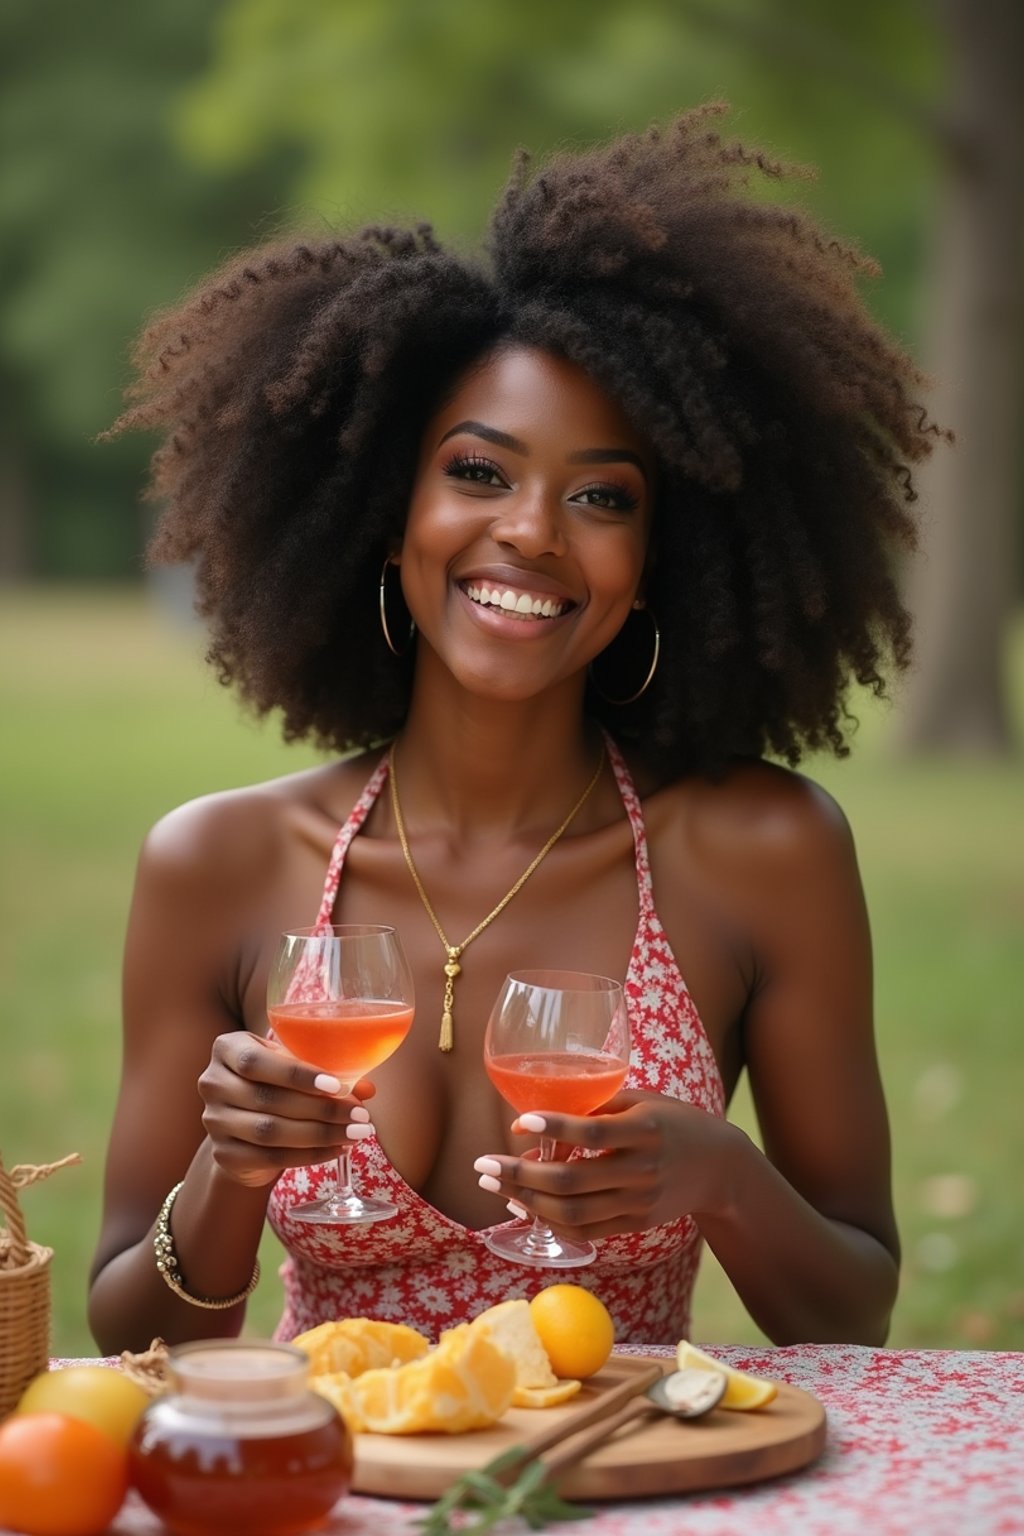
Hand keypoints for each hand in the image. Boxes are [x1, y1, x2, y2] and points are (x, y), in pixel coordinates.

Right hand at [198, 1033, 375, 1187]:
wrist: (244, 1126)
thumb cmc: (275, 1083)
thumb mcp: (294, 1067)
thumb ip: (328, 1071)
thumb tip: (367, 1088)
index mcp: (227, 1048)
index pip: (256, 1062)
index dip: (297, 1074)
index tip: (337, 1085)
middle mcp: (212, 1082)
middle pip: (268, 1099)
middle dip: (321, 1109)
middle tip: (361, 1115)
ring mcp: (214, 1121)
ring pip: (270, 1132)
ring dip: (320, 1134)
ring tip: (356, 1134)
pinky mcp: (224, 1154)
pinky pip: (270, 1158)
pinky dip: (309, 1155)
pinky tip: (337, 1149)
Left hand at [473, 1090, 738, 1239]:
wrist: (719, 1167)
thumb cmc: (672, 1121)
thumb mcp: (641, 1101)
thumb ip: (594, 1108)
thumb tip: (534, 1123)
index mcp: (645, 1130)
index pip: (592, 1133)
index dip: (553, 1129)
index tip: (518, 1122)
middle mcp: (641, 1171)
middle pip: (571, 1182)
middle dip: (519, 1175)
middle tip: (483, 1165)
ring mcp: (638, 1203)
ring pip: (572, 1213)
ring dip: (526, 1201)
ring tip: (494, 1186)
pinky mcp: (635, 1224)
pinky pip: (584, 1231)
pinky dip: (549, 1221)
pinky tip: (524, 1205)